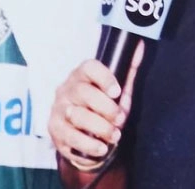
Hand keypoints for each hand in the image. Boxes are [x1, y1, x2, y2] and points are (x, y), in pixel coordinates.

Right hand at [48, 42, 143, 170]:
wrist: (80, 135)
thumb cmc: (100, 109)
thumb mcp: (116, 91)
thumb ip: (127, 71)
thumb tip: (139, 46)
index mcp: (81, 76)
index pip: (89, 67)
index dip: (104, 77)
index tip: (117, 91)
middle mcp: (66, 89)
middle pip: (83, 92)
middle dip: (106, 108)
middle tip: (119, 119)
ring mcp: (58, 109)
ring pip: (76, 115)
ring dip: (100, 128)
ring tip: (114, 136)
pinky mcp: (55, 130)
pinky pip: (70, 137)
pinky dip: (89, 145)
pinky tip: (101, 147)